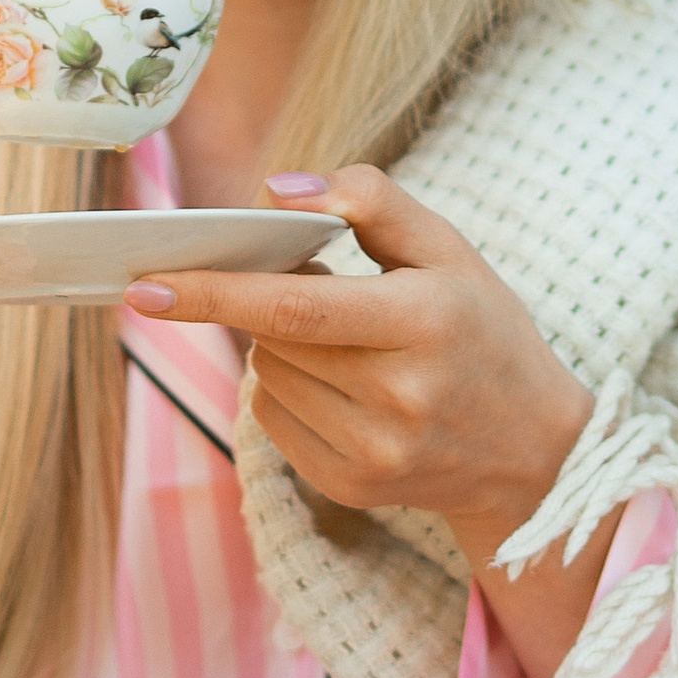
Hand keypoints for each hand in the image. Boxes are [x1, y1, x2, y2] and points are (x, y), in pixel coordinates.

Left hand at [127, 168, 610, 677]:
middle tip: (314, 286)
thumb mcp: (449, 249)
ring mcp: (373, 452)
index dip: (213, 293)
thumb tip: (275, 190)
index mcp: (423, 323)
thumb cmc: (484, 331)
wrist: (534, 452)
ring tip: (345, 341)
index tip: (144, 285)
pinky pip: (275, 423)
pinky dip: (287, 391)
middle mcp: (398, 397)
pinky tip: (342, 385)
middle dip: (264, 303)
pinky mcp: (352, 487)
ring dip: (277, 348)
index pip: (293, 308)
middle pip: (272, 339)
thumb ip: (369, 200)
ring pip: (267, 379)